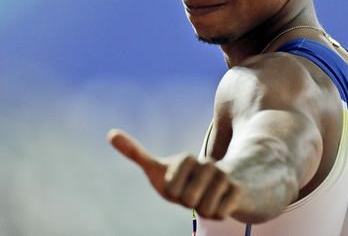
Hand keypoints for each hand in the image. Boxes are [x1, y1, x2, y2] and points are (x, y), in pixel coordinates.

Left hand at [107, 128, 240, 219]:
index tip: (179, 186)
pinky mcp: (237, 190)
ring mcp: (223, 176)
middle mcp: (207, 163)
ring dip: (204, 209)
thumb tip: (110, 133)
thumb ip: (136, 153)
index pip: (171, 189)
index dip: (173, 194)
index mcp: (186, 159)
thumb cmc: (188, 181)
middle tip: (195, 194)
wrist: (228, 184)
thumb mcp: (160, 170)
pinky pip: (219, 213)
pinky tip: (223, 202)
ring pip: (203, 209)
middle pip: (187, 200)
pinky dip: (218, 214)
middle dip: (189, 204)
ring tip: (209, 198)